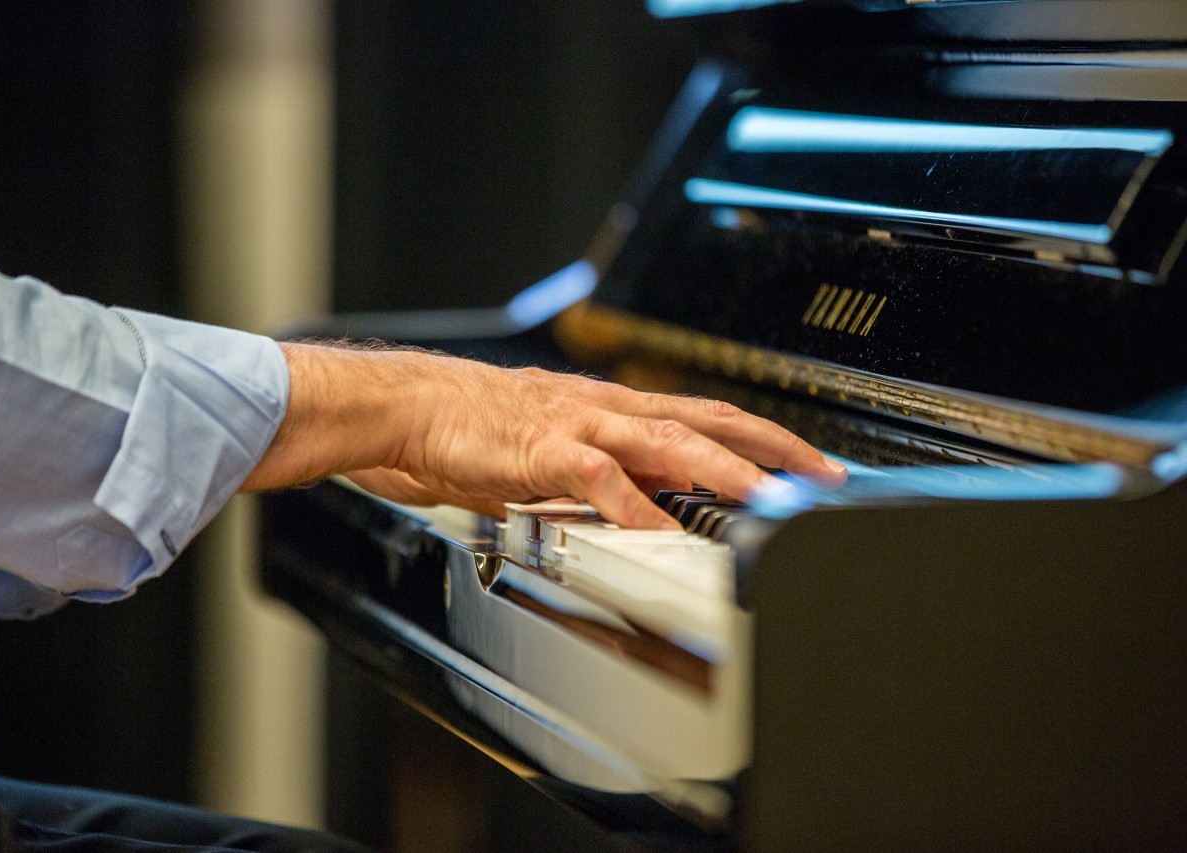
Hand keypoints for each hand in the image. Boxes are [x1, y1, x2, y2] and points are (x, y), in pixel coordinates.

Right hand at [240, 341, 846, 528]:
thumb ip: (607, 473)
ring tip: (769, 500)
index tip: (808, 464)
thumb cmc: (476, 429)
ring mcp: (579, 425)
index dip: (764, 438)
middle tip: (823, 477)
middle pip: (709, 419)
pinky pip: (602, 480)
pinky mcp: (543, 451)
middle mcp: (608, 409)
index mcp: (614, 409)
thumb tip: (655, 503)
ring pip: (668, 440)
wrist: (411, 408)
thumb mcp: (557, 450)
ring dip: (725, 470)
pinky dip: (639, 509)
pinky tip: (666, 535)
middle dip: (773, 449)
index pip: (706, 415)